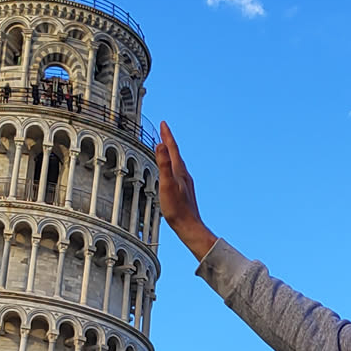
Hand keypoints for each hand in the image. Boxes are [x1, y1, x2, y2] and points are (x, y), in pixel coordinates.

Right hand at [155, 122, 218, 261]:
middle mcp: (185, 175)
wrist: (189, 227)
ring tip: (167, 147)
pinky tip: (172, 172)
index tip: (164, 123)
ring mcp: (186, 183)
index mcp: (180, 171)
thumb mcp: (166, 185)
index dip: (167, 136)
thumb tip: (160, 145)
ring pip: (178, 163)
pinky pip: (178, 172)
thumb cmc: (177, 209)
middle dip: (169, 141)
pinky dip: (173, 165)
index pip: (172, 149)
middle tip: (164, 131)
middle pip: (176, 154)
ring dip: (172, 153)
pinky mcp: (185, 191)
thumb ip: (163, 165)